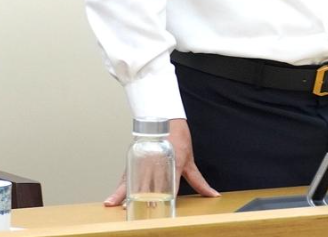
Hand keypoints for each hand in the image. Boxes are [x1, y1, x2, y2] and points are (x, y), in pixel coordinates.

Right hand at [103, 118, 218, 206]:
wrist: (166, 117)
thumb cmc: (178, 138)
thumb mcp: (189, 162)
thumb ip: (198, 182)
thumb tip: (213, 194)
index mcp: (173, 161)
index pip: (170, 182)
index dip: (166, 195)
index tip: (162, 207)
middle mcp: (156, 160)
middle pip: (149, 182)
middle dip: (144, 197)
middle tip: (138, 209)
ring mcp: (144, 159)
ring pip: (134, 179)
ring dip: (125, 193)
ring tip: (117, 205)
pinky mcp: (135, 159)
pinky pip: (127, 175)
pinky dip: (120, 186)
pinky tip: (114, 196)